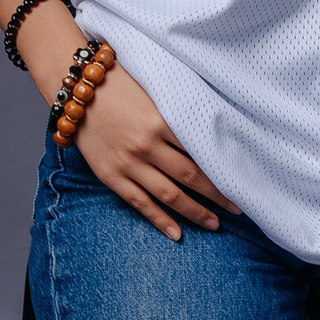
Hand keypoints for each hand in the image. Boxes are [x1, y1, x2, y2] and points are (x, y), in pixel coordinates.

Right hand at [63, 58, 238, 240]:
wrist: (77, 90)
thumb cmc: (121, 85)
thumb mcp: (155, 92)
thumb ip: (179, 113)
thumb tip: (212, 131)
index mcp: (161, 120)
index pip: (201, 151)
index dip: (224, 169)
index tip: (242, 180)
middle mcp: (146, 145)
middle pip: (191, 176)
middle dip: (218, 195)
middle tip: (238, 208)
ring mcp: (128, 163)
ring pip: (169, 195)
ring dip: (195, 212)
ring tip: (214, 224)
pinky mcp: (112, 176)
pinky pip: (140, 204)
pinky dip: (160, 221)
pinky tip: (177, 234)